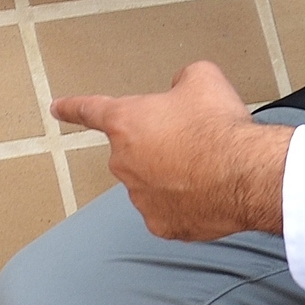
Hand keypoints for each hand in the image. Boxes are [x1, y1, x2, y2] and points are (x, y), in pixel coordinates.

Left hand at [52, 61, 291, 241]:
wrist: (247, 175)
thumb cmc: (221, 128)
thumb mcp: (202, 79)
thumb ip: (181, 81)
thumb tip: (183, 90)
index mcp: (125, 122)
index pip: (89, 110)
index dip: (72, 108)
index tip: (57, 109)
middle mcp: (124, 161)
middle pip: (133, 149)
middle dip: (157, 145)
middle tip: (193, 141)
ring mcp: (140, 197)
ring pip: (151, 182)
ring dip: (171, 176)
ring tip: (206, 168)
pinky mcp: (162, 225)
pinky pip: (169, 212)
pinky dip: (184, 205)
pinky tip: (206, 194)